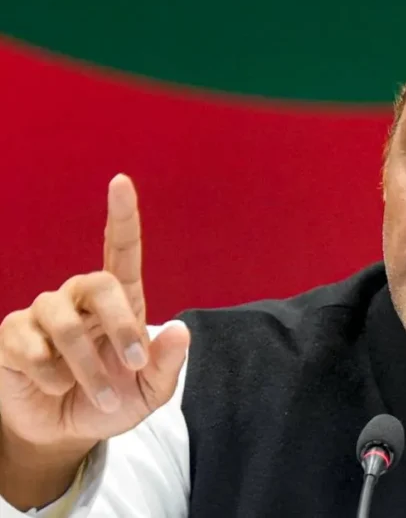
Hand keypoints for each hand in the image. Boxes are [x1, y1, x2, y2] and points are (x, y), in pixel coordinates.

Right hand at [0, 174, 190, 448]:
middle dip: (121, 325)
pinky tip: (56, 386)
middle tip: (135, 364)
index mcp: (121, 303)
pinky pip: (29, 345)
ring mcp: (44, 315)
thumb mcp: (150, 392)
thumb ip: (166, 364)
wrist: (66, 433)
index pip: (121, 249)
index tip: (120, 182)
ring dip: (87, 366)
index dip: (121, 216)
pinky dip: (51, 375)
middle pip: (98, 283)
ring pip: (62, 321)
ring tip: (101, 395)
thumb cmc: (113, 400)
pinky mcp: (13, 337)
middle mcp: (82, 299)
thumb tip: (179, 330)